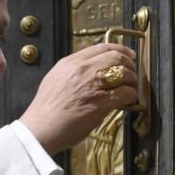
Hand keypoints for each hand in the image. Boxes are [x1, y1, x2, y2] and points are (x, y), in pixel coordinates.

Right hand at [19, 42, 137, 153]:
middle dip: (129, 64)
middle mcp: (83, 69)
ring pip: (124, 73)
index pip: (102, 47)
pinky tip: (128, 100)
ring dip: (132, 81)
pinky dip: (131, 95)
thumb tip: (90, 70)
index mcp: (71, 62)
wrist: (41, 127)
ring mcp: (93, 85)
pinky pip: (126, 93)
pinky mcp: (102, 102)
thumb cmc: (47, 108)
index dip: (120, 48)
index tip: (128, 54)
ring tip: (131, 88)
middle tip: (133, 72)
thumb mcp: (55, 78)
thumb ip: (73, 70)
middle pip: (116, 57)